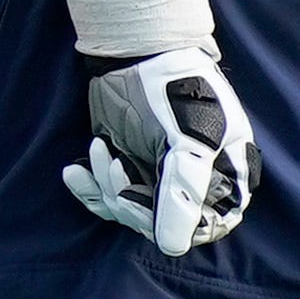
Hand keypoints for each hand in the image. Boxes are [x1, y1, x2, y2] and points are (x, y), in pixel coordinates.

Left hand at [66, 51, 260, 253]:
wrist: (136, 51)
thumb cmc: (175, 88)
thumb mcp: (188, 139)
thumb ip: (183, 192)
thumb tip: (173, 247)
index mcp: (225, 176)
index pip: (202, 226)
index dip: (171, 220)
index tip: (142, 195)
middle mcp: (194, 183)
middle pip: (160, 223)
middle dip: (128, 199)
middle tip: (112, 163)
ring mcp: (158, 178)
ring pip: (129, 212)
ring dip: (106, 187)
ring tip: (98, 149)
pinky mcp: (127, 169)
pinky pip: (106, 199)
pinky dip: (87, 187)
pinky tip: (74, 171)